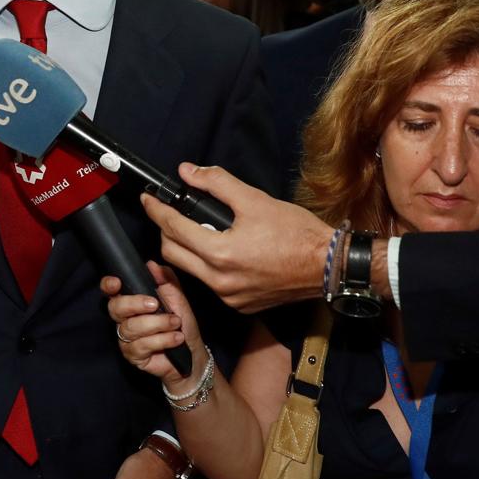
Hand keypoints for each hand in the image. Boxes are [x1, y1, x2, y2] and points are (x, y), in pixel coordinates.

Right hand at [101, 262, 204, 387]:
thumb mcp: (177, 298)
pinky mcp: (133, 355)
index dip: (108, 286)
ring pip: (131, 327)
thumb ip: (165, 281)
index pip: (111, 292)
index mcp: (131, 302)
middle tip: (155, 304)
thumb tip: (152, 264)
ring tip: (176, 323)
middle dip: (135, 304)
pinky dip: (162, 340)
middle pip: (115, 308)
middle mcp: (124, 319)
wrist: (193, 354)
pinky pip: (142, 345)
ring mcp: (126, 339)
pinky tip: (176, 338)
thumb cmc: (182, 324)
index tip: (117, 283)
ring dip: (157, 323)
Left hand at [141, 166, 331, 312]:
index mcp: (220, 254)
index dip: (156, 210)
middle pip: (172, 253)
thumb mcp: (255, 199)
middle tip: (171, 214)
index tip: (148, 200)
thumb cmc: (298, 233)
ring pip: (191, 270)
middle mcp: (219, 281)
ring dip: (188, 249)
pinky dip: (209, 267)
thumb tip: (188, 172)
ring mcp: (229, 297)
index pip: (172, 228)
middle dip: (166, 231)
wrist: (330, 266)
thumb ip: (216, 183)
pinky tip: (222, 252)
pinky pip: (212, 284)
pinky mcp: (240, 306)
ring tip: (199, 230)